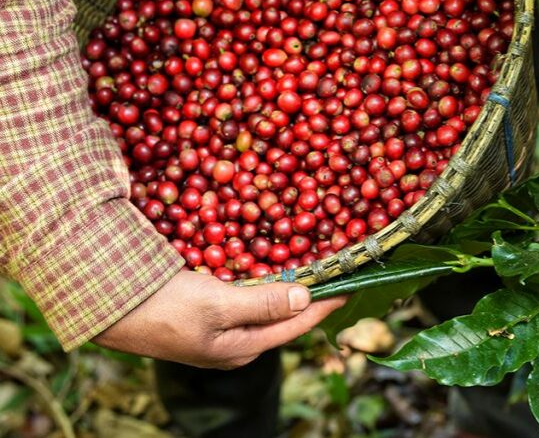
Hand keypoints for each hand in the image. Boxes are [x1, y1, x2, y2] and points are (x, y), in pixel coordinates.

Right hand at [93, 270, 345, 368]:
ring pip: (267, 307)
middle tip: (337, 271)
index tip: (352, 283)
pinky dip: (265, 284)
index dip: (326, 303)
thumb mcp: (217, 305)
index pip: (297, 324)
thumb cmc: (163, 308)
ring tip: (315, 267)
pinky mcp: (207, 315)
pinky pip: (247, 298)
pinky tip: (273, 268)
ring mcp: (222, 331)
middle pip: (286, 318)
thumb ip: (264, 303)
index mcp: (243, 348)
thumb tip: (306, 297)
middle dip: (312, 295)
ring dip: (290, 288)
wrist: (108, 306)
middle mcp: (237, 344)